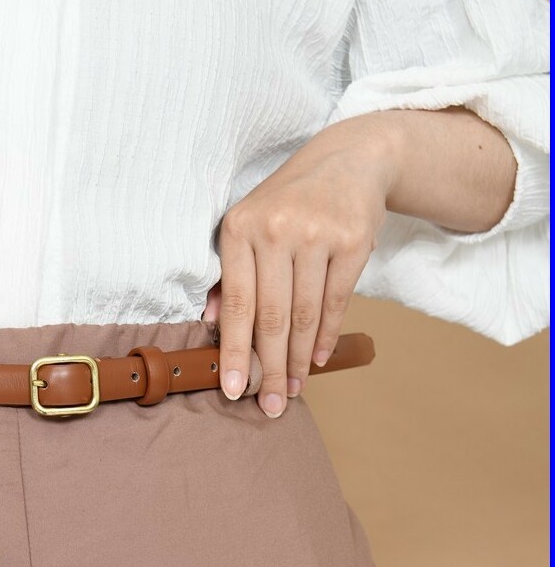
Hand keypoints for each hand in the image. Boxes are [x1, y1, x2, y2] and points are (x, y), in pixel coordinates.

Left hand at [204, 114, 398, 416]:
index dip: (236, 352)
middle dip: (269, 368)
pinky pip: (336, 302)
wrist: (348, 160)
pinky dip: (326, 336)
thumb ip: (230, 272)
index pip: (237, 305)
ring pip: (304, 315)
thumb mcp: (248, 224)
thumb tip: (213, 320)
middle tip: (270, 406)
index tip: (234, 390)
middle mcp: (276, 231)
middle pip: (271, 317)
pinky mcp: (353, 240)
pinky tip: (317, 360)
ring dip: (298, 360)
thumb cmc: (287, 202)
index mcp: (239, 230)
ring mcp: (317, 235)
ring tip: (293, 390)